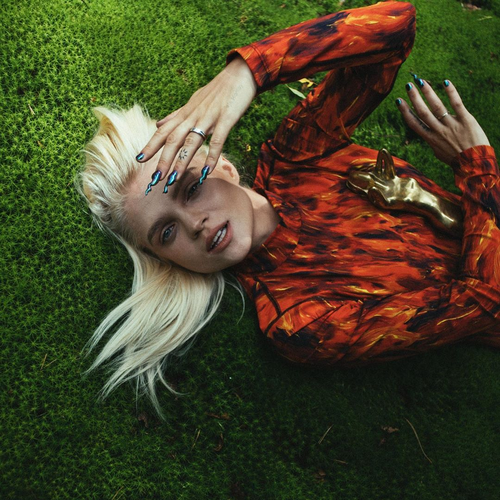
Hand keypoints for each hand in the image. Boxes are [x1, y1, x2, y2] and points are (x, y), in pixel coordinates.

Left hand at [137, 55, 257, 190]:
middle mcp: (193, 116)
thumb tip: (158, 124)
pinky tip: (207, 171)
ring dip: (182, 161)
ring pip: (191, 142)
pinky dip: (212, 156)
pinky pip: (217, 140)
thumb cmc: (218, 90)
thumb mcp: (193, 102)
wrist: (240, 73)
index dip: (151, 145)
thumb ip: (176, 116)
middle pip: (174, 139)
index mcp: (185, 113)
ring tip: (174, 178)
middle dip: (163, 159)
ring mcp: (209, 118)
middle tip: (155, 178)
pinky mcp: (226, 119)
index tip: (139, 159)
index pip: (164, 131)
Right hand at [396, 77, 489, 165]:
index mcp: (430, 140)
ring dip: (428, 93)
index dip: (405, 111)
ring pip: (437, 106)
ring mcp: (452, 125)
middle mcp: (439, 131)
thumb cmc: (457, 160)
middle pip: (423, 112)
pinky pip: (457, 104)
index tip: (399, 101)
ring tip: (421, 81)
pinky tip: (445, 82)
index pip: (414, 123)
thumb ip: (433, 141)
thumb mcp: (439, 153)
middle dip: (414, 98)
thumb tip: (430, 133)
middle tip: (408, 86)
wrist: (474, 163)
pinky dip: (451, 92)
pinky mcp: (466, 120)